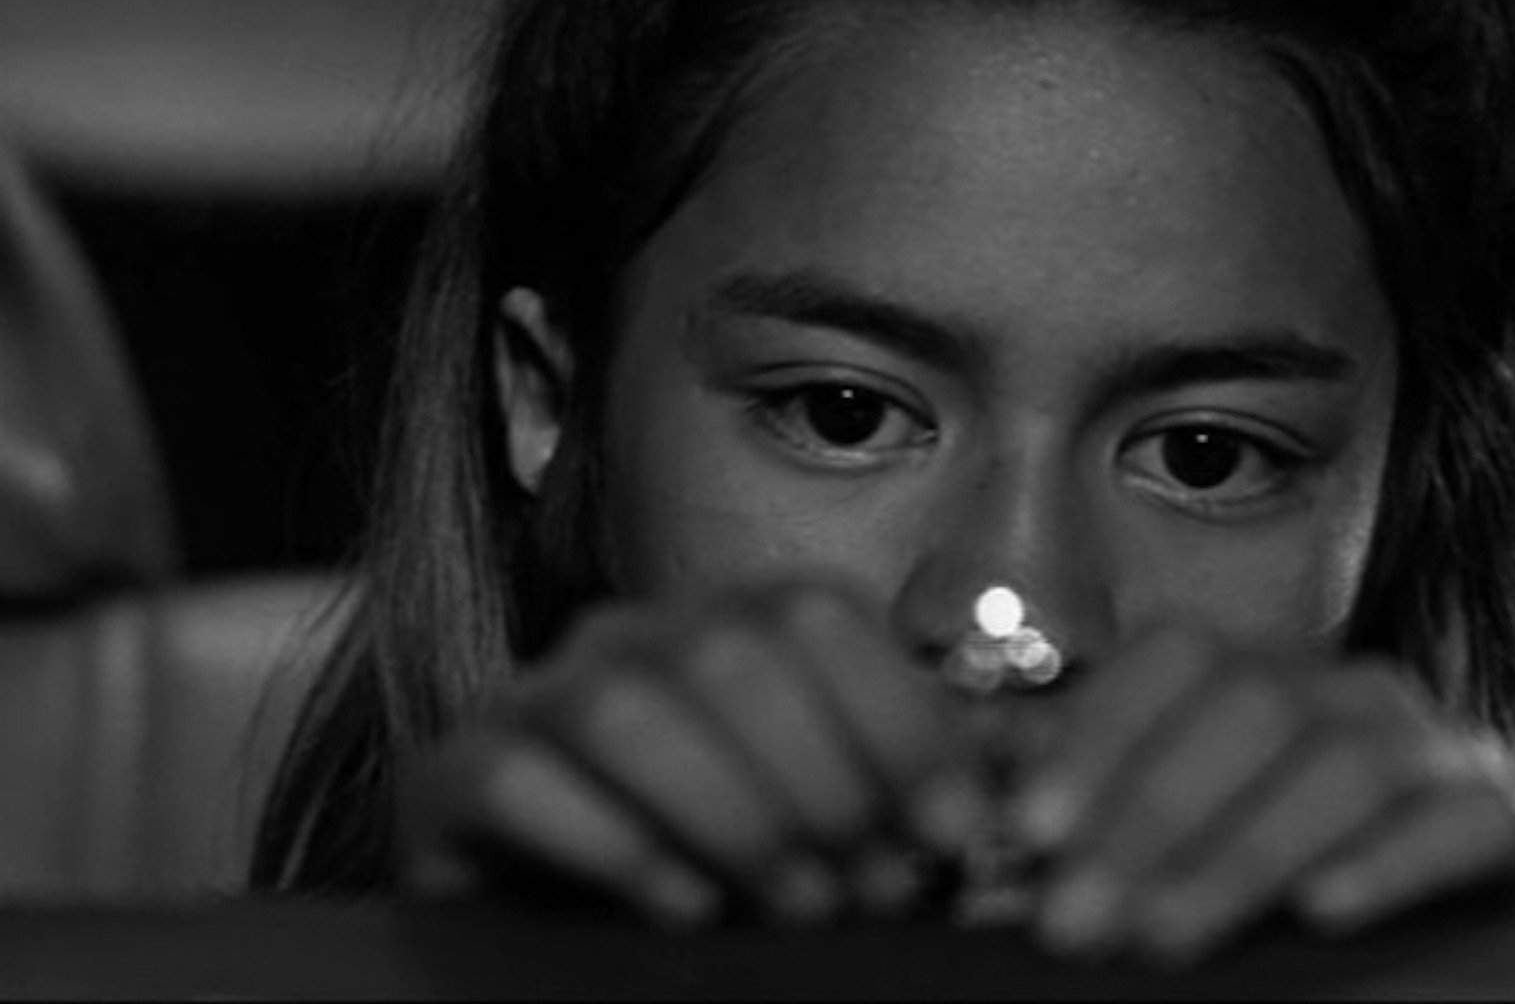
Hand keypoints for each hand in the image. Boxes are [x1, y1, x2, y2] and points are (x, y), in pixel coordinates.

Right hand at [396, 580, 966, 925]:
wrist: (560, 938)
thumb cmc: (723, 874)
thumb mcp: (831, 822)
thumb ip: (912, 778)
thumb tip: (1025, 759)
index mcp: (726, 625)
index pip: (817, 615)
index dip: (896, 719)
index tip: (951, 834)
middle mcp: (627, 637)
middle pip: (732, 650)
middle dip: (823, 778)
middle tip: (871, 890)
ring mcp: (532, 698)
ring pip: (630, 706)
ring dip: (733, 813)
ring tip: (794, 907)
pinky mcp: (450, 777)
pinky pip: (520, 779)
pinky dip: (616, 847)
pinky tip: (685, 911)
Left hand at [1005, 629, 1514, 962]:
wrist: (1449, 959)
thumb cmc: (1283, 903)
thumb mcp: (1176, 854)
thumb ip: (1088, 818)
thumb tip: (973, 817)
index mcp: (1270, 679)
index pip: (1177, 660)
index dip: (1098, 737)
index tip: (1025, 833)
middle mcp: (1359, 694)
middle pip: (1253, 705)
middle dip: (1149, 815)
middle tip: (1071, 918)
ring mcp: (1450, 754)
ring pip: (1345, 763)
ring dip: (1241, 852)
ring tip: (1162, 936)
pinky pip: (1465, 824)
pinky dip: (1391, 862)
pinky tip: (1322, 912)